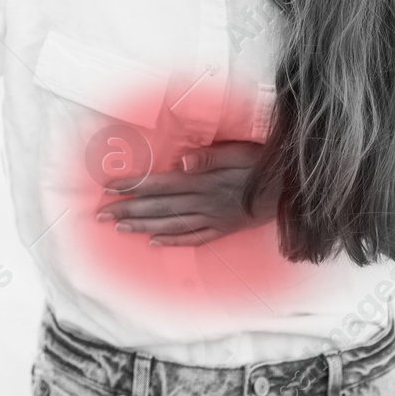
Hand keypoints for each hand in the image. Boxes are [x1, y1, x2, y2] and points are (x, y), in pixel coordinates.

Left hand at [94, 141, 277, 246]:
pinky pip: (193, 239)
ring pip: (171, 225)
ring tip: (119, 228)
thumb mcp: (241, 152)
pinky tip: (154, 242)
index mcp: (204, 182)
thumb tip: (182, 160)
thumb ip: (210, 157)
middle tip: (101, 215)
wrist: (294, 191)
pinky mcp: (224, 229)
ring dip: (142, 226)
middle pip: (159, 207)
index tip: (109, 187)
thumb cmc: (266, 165)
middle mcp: (204, 203)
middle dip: (128, 210)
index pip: (160, 184)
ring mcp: (213, 219)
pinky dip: (172, 241)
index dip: (133, 186)